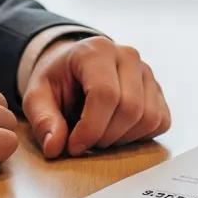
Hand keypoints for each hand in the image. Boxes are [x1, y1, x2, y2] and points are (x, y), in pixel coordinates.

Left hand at [21, 36, 170, 158]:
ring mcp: (147, 71)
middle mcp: (128, 56)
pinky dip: (140, 136)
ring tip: (100, 134)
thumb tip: (55, 147)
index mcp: (97, 51)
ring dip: (122, 138)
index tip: (73, 146)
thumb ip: (42, 120)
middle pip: (130, 108)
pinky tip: (117, 131)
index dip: (90, 128)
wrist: (75, 66)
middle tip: (84, 141)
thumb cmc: (58, 80)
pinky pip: (160, 122)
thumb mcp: (37, 96)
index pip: (105, 94)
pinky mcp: (158, 89)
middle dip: (105, 137)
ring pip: (148, 118)